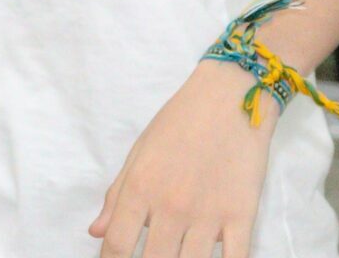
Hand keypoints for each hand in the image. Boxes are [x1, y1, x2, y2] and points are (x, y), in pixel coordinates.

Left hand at [90, 64, 274, 257]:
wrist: (230, 96)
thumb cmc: (180, 120)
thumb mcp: (140, 152)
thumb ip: (117, 196)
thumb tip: (96, 231)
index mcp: (141, 188)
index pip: (117, 245)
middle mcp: (171, 206)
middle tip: (149, 257)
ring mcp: (208, 214)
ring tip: (176, 255)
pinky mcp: (242, 216)